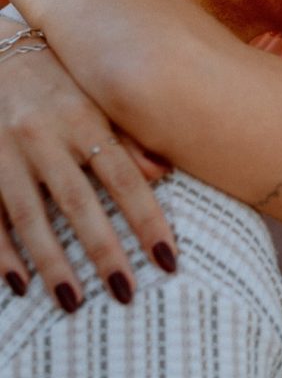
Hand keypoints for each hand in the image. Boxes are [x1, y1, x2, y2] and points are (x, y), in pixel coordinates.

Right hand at [0, 20, 177, 311]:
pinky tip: (18, 284)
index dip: (147, 220)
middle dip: (103, 251)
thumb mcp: (93, 92)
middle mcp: (44, 137)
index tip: (169, 260)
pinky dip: (1, 252)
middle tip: (127, 294)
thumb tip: (165, 173)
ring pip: (29, 216)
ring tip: (73, 304)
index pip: (123, 177)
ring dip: (51, 262)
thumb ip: (128, 133)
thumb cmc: (54, 73)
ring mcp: (5, 153)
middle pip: (77, 202)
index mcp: (83, 119)